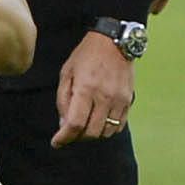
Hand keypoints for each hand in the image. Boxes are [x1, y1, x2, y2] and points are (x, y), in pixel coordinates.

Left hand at [53, 31, 134, 146]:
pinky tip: (98, 122)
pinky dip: (107, 129)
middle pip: (91, 132)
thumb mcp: (66, 73)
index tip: (56, 143)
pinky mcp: (128, 100)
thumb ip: (63, 99)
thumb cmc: (86, 56)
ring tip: (83, 126)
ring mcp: (119, 99)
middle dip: (77, 137)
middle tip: (69, 133)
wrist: (114, 42)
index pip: (75, 123)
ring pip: (106, 132)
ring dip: (92, 134)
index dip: (64, 137)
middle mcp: (104, 96)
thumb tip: (64, 124)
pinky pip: (119, 125)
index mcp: (85, 89)